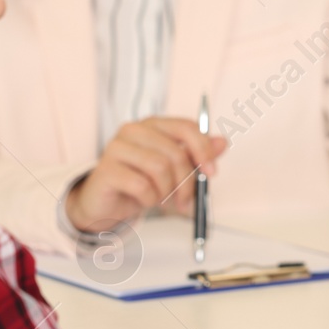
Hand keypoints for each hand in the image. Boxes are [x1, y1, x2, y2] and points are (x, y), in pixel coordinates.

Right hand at [64, 116, 225, 233]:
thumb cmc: (141, 182)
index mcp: (153, 124)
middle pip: (174, 152)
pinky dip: (149, 199)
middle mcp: (133, 130)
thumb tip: (222, 142)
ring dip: (167, 191)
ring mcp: (116, 147)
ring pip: (159, 168)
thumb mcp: (174, 170)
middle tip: (185, 201)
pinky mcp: (106, 169)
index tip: (211, 173)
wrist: (106, 203)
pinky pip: (141, 185)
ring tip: (162, 200)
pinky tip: (145, 201)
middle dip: (186, 182)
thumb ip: (197, 155)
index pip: (185, 127)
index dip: (203, 150)